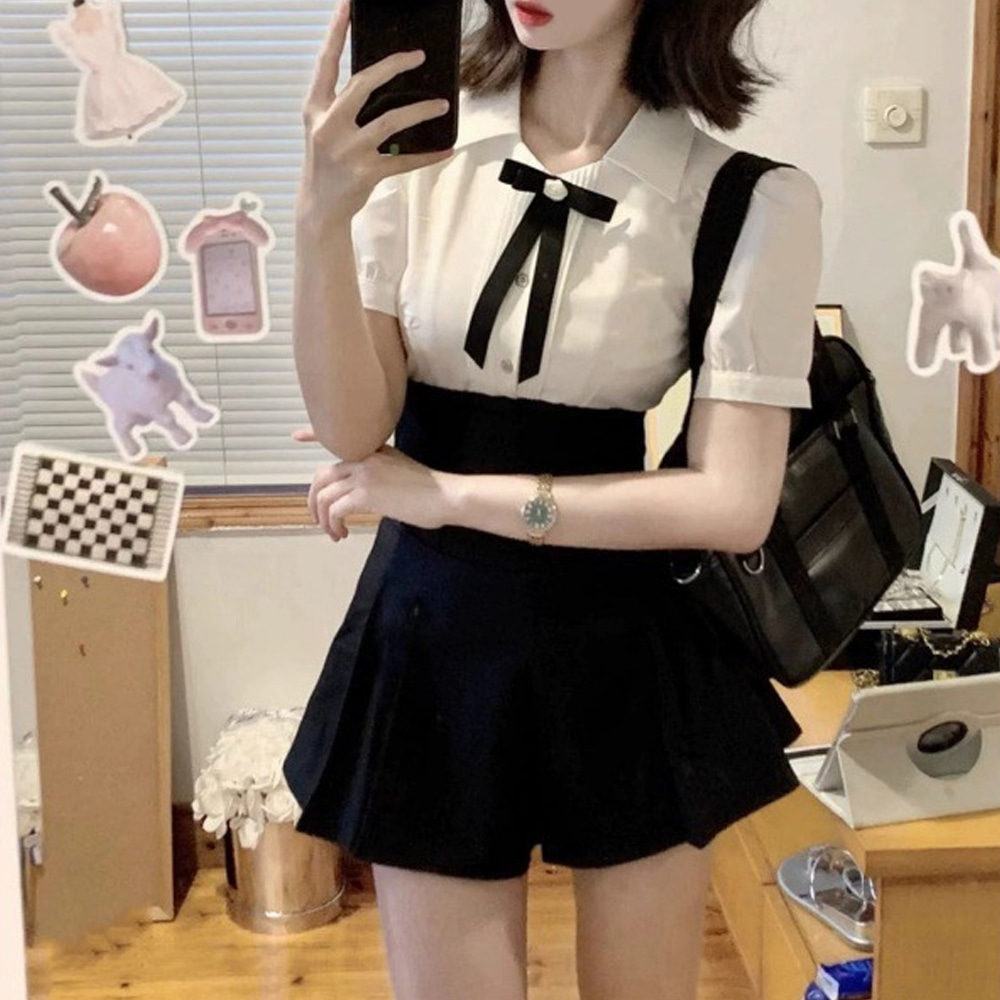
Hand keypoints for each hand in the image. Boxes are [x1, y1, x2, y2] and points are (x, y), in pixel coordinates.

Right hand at [299, 0, 453, 228]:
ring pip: (390, 121)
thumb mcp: (323, 129)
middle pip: (363, 85)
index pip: (326, 63)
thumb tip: (379, 80)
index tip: (347, 6)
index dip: (337, 33)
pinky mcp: (366, 173)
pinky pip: (404, 160)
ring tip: (442, 105)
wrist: (319, 209)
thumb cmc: (325, 164)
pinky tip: (446, 149)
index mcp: (315, 109)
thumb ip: (341, 105)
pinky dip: (427, 155)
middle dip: (393, 66)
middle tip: (418, 56)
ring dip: (420, 111)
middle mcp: (328, 127)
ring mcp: (347, 151)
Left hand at [306, 445, 455, 541]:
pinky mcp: (367, 495)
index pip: (337, 437)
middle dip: (313, 500)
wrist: (446, 496)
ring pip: (324, 496)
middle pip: (322, 476)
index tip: (297, 436)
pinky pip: (335, 510)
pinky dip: (334, 525)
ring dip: (323, 519)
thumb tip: (361, 494)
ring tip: (334, 532)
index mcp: (373, 450)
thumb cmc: (429, 491)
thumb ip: (377, 473)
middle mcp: (364, 458)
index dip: (313, 434)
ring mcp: (364, 475)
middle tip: (318, 518)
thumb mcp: (400, 470)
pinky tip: (344, 533)